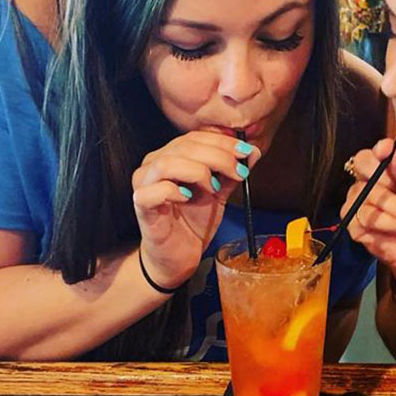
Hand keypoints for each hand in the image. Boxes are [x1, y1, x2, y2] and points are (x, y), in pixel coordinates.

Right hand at [132, 131, 260, 288]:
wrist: (176, 257)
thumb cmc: (191, 222)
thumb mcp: (218, 193)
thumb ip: (231, 172)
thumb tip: (253, 152)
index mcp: (171, 156)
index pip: (195, 137)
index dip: (223, 142)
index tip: (247, 151)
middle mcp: (153, 165)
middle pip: (184, 146)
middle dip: (218, 156)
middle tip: (239, 171)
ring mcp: (144, 184)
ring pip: (168, 163)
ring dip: (198, 171)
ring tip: (214, 188)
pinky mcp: (141, 206)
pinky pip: (153, 190)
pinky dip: (174, 190)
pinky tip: (188, 198)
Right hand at [343, 138, 395, 296]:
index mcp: (389, 172)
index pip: (373, 153)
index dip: (379, 150)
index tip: (388, 149)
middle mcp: (371, 184)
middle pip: (362, 166)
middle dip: (387, 182)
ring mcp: (360, 204)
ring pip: (366, 194)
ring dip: (395, 210)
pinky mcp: (355, 226)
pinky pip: (361, 216)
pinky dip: (383, 224)